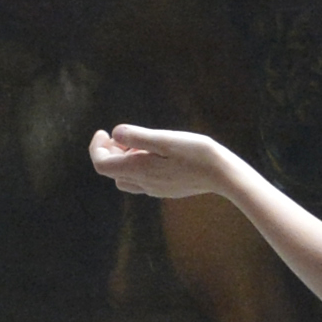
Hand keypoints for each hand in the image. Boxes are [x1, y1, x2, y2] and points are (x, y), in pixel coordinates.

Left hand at [88, 124, 232, 198]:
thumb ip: (137, 137)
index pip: (101, 163)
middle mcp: (144, 183)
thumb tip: (114, 133)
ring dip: (125, 161)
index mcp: (139, 169)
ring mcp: (155, 189)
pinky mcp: (167, 189)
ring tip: (142, 146)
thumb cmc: (197, 154)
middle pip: (112, 171)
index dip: (96, 147)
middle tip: (125, 136)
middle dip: (111, 152)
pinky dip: (140, 167)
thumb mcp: (166, 139)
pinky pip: (142, 180)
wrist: (225, 175)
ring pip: (126, 178)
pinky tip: (158, 155)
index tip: (105, 131)